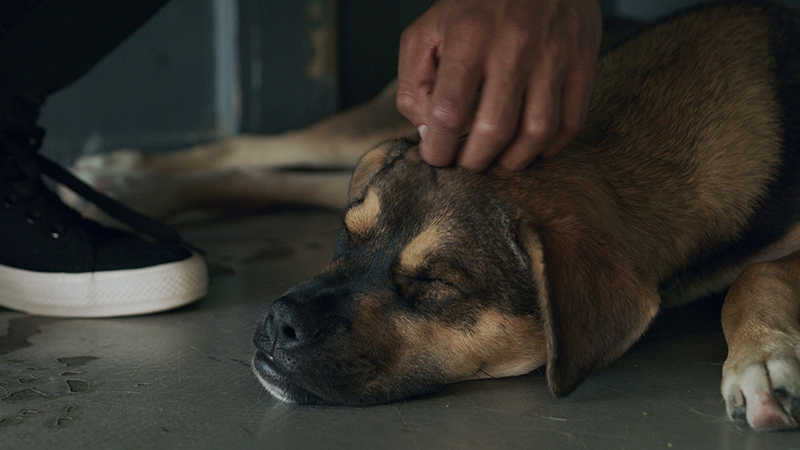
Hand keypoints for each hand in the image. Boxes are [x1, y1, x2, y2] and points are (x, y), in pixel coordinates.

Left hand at [397, 0, 601, 170]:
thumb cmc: (474, 6)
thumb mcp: (427, 31)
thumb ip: (414, 83)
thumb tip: (429, 133)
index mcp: (468, 37)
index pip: (448, 111)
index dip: (438, 147)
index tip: (436, 157)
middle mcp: (513, 47)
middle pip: (494, 130)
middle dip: (475, 161)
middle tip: (467, 163)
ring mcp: (553, 56)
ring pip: (537, 132)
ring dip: (514, 160)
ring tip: (498, 159)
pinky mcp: (583, 62)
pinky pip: (571, 121)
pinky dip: (551, 146)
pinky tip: (531, 146)